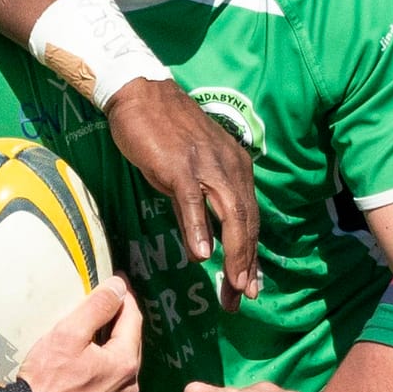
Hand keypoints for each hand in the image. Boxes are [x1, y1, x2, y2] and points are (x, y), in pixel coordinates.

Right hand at [20, 277, 142, 391]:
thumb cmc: (45, 380)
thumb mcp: (69, 334)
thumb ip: (97, 307)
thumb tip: (119, 286)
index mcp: (125, 364)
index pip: (133, 319)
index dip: (124, 296)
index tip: (117, 280)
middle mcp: (129, 386)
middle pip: (130, 342)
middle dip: (120, 320)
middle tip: (106, 302)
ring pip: (120, 364)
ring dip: (112, 345)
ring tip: (96, 329)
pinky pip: (110, 383)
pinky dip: (104, 367)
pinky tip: (88, 362)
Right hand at [105, 78, 259, 310]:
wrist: (140, 94)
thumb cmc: (163, 133)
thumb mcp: (190, 171)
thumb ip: (200, 205)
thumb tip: (205, 244)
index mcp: (237, 168)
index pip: (249, 219)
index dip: (251, 255)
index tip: (250, 286)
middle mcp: (230, 167)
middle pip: (246, 223)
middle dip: (247, 265)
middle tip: (243, 297)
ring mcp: (206, 166)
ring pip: (230, 216)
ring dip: (234, 255)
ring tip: (233, 286)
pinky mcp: (180, 166)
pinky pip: (194, 202)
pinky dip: (199, 229)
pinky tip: (201, 255)